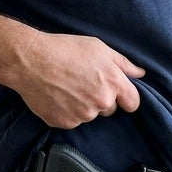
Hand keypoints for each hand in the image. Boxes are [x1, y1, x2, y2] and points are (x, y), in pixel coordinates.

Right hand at [11, 31, 144, 128]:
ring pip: (89, 115)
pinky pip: (72, 120)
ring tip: (67, 86)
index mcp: (113, 83)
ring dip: (83, 105)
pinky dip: (66, 111)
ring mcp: (82, 115)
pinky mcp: (64, 123)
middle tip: (84, 82)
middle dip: (101, 99)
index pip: (133, 103)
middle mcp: (101, 103)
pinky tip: (57, 95)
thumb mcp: (99, 48)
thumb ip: (123, 63)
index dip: (126, 97)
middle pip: (110, 109)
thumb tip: (140, 73)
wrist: (31, 60)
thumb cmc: (64, 49)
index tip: (118, 93)